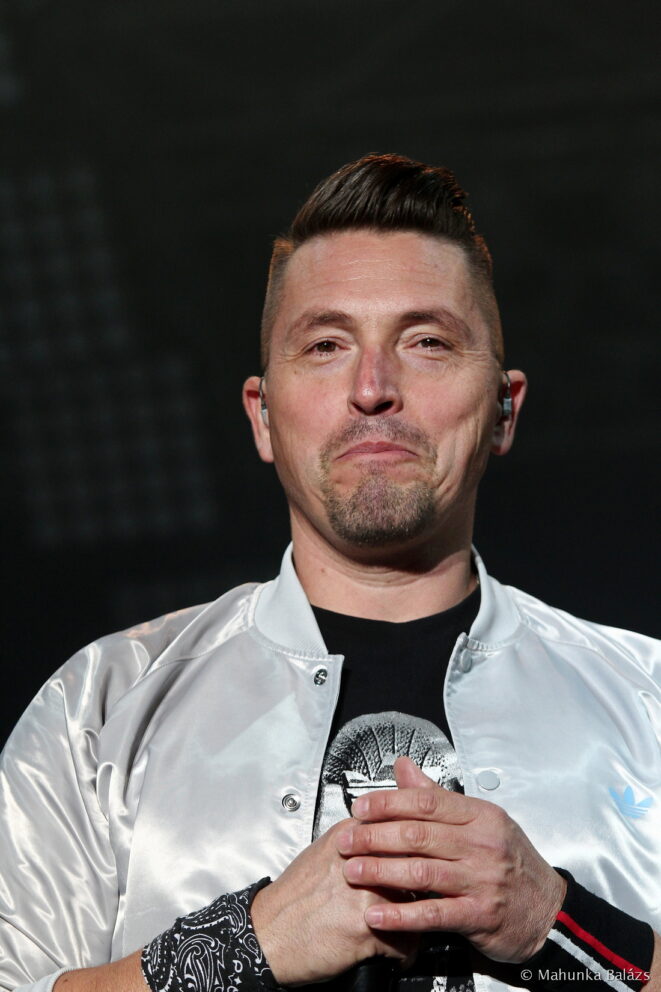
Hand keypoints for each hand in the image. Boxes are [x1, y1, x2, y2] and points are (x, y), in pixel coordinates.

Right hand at [251, 817, 417, 984]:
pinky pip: (407, 943)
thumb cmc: (291, 900)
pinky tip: (395, 953)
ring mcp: (366, 894)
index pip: (402, 829)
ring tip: (408, 928)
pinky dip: (404, 953)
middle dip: (421, 885)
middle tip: (420, 898)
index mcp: (349, 838)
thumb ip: (355, 843)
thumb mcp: (321, 854)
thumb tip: (382, 840)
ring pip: (416, 905)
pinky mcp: (367, 929)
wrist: (268, 936)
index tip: (424, 857)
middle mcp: (360, 862)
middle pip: (415, 865)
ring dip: (415, 920)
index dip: (416, 848)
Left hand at [337, 756, 565, 963]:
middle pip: (418, 834)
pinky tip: (377, 914)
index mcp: (480, 816)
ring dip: (381, 871)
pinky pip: (433, 914)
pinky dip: (401, 916)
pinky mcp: (479, 916)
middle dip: (375, 836)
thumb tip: (403, 767)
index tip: (360, 807)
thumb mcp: (481, 821)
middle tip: (346, 840)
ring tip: (352, 871)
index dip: (389, 803)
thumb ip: (438, 797)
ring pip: (421, 871)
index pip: (428, 802)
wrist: (549, 911)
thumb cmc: (511, 863)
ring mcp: (481, 880)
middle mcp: (481, 845)